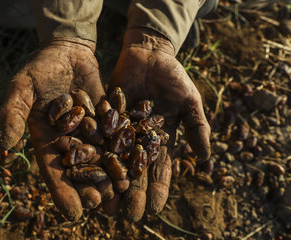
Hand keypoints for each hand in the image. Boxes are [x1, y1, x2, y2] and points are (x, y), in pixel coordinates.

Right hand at [0, 38, 112, 220]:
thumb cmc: (41, 68)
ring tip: (121, 193)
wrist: (68, 51)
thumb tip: (3, 145)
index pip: (53, 172)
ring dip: (111, 176)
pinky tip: (136, 165)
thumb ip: (12, 113)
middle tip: (101, 205)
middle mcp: (69, 141)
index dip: (63, 192)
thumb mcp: (22, 87)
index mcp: (46, 140)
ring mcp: (90, 132)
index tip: (74, 213)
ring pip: (101, 159)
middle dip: (90, 189)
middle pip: (80, 171)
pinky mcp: (108, 121)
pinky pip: (117, 138)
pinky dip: (125, 152)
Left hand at [105, 29, 210, 220]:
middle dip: (131, 193)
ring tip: (104, 201)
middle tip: (125, 215)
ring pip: (113, 160)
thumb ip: (197, 128)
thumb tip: (205, 158)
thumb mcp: (190, 102)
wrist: (149, 54)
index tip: (153, 209)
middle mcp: (137, 140)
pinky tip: (85, 169)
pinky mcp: (104, 117)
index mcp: (159, 141)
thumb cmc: (173, 78)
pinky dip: (92, 152)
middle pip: (134, 171)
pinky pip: (97, 135)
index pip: (159, 171)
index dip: (157, 190)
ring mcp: (119, 130)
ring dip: (109, 181)